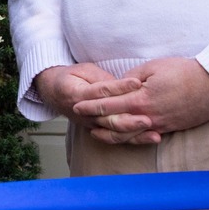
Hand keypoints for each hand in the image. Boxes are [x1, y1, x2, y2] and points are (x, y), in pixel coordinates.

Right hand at [36, 64, 156, 145]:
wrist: (54, 92)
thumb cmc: (71, 77)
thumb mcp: (83, 70)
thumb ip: (101, 78)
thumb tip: (122, 84)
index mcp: (78, 94)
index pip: (101, 91)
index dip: (119, 87)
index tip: (137, 82)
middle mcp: (85, 113)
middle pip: (109, 119)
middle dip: (130, 120)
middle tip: (148, 118)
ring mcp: (92, 124)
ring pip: (115, 132)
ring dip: (136, 134)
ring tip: (155, 133)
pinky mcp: (99, 129)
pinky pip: (117, 137)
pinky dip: (135, 139)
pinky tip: (151, 138)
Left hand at [69, 57, 208, 142]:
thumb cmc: (184, 71)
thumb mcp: (153, 68)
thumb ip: (132, 79)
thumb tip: (119, 86)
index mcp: (140, 99)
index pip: (108, 105)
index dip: (90, 106)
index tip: (76, 105)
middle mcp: (148, 116)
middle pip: (115, 124)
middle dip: (95, 122)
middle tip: (79, 120)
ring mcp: (159, 125)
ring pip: (129, 135)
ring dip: (110, 135)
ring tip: (96, 133)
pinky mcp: (170, 128)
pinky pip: (145, 136)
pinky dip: (131, 138)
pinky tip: (125, 135)